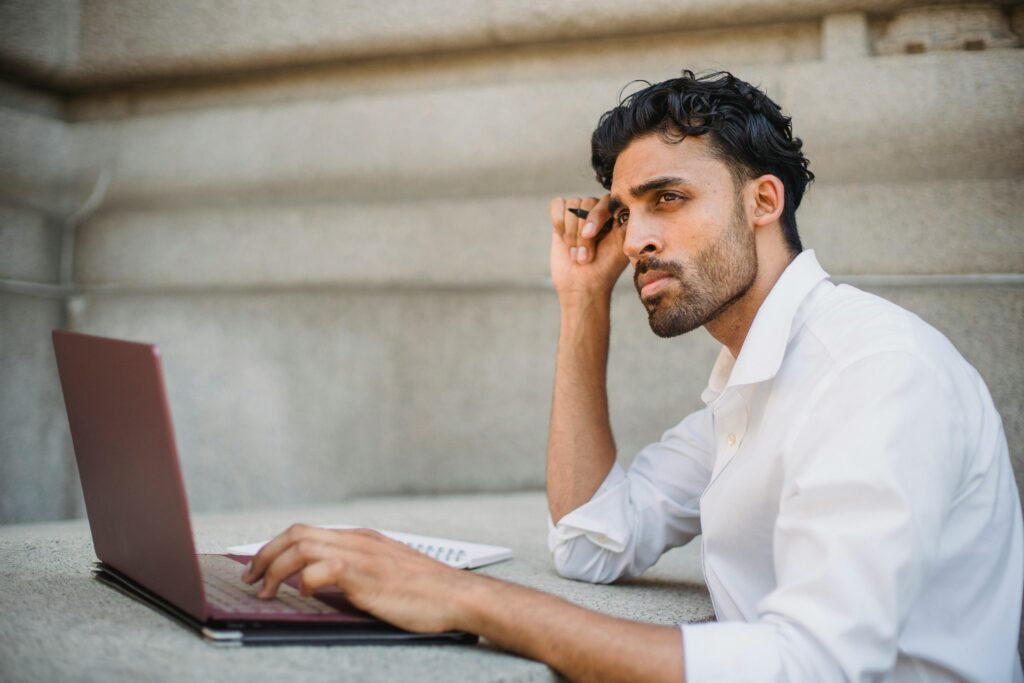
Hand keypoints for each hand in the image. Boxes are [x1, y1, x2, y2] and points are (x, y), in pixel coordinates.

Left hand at [242, 524, 473, 632]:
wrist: (457, 595)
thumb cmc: (425, 592)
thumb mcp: (384, 573)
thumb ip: (356, 571)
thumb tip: (320, 585)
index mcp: (360, 539)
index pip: (306, 532)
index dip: (275, 548)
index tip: (259, 567)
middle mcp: (357, 540)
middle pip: (296, 533)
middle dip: (264, 555)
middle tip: (249, 578)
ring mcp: (361, 555)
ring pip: (301, 548)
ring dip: (274, 569)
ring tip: (264, 591)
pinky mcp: (365, 575)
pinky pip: (321, 570)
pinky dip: (303, 581)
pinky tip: (304, 595)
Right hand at [549, 195, 627, 300]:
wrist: (582, 286)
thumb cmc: (605, 268)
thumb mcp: (622, 244)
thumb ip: (625, 220)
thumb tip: (627, 201)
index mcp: (615, 215)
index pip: (606, 201)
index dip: (596, 217)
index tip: (589, 236)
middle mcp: (597, 211)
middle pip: (586, 202)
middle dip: (582, 234)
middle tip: (584, 257)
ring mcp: (579, 215)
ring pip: (571, 206)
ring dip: (571, 234)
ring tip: (576, 255)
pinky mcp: (561, 219)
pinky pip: (557, 205)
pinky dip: (558, 222)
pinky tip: (563, 240)